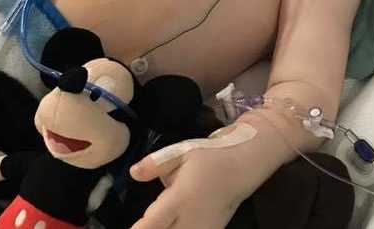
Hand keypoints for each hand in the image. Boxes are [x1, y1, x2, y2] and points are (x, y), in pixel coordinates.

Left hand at [129, 144, 249, 228]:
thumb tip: (133, 173)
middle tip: (146, 221)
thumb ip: (156, 163)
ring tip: (162, 219)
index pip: (150, 225)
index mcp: (179, 200)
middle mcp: (189, 222)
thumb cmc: (210, 157)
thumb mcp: (182, 152)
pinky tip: (175, 222)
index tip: (131, 227)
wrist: (242, 168)